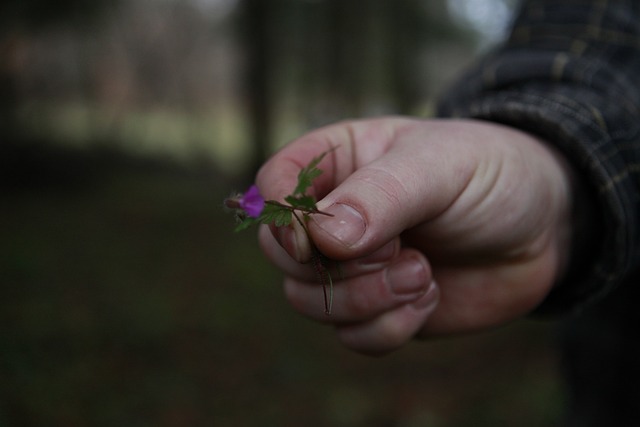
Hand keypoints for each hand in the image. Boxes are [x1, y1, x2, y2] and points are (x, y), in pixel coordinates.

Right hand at [256, 117, 572, 354]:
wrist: (540, 227)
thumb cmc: (489, 175)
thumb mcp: (440, 166)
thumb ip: (380, 195)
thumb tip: (322, 238)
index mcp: (338, 163)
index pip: (275, 184)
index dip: (282, 216)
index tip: (315, 240)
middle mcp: (334, 216)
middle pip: (282, 254)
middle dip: (338, 266)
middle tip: (400, 251)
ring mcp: (352, 267)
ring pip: (311, 302)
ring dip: (368, 299)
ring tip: (422, 273)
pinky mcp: (376, 308)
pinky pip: (352, 336)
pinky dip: (390, 327)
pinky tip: (428, 296)